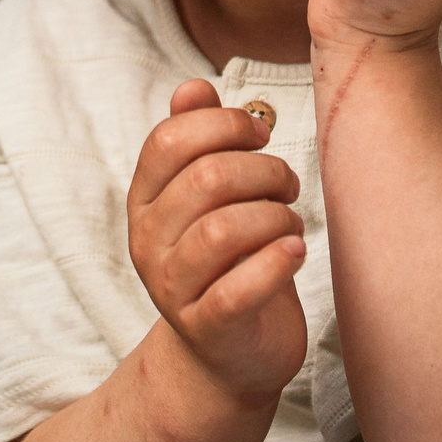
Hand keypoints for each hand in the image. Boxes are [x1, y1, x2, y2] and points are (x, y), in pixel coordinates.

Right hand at [127, 80, 308, 402]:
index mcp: (144, 201)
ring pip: (223, 231)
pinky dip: (276, 263)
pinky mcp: (209, 328)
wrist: (229, 355)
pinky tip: (296, 253)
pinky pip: (240, 289)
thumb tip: (193, 87)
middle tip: (286, 185)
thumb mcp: (208, 198)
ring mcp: (173, 290)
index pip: (167, 141)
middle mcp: (148, 243)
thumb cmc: (228, 262)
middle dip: (262, 171)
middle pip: (204, 180)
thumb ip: (197, 140)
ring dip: (275, 217)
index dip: (222, 125)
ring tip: (290, 225)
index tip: (260, 135)